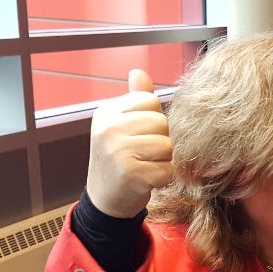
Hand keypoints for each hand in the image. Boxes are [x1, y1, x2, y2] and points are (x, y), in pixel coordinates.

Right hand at [86, 70, 172, 217]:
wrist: (105, 200)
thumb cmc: (119, 159)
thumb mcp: (121, 126)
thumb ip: (134, 100)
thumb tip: (138, 71)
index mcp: (107, 113)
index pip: (150, 101)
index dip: (153, 120)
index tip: (138, 135)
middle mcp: (109, 130)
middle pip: (161, 123)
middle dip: (160, 140)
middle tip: (142, 154)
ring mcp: (118, 152)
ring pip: (167, 146)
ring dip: (163, 160)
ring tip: (144, 166)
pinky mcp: (132, 174)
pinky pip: (167, 170)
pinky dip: (163, 179)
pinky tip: (146, 180)